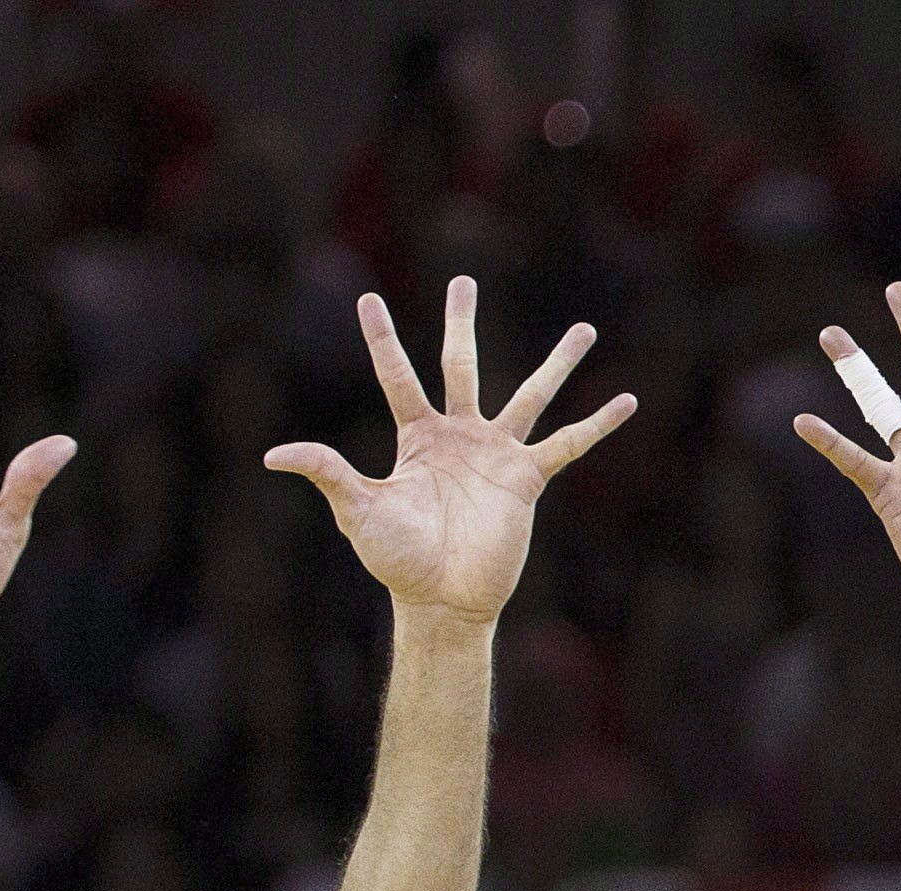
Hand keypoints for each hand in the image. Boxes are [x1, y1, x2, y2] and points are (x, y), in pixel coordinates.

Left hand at [269, 276, 635, 624]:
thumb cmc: (397, 559)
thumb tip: (274, 455)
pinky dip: (598, 424)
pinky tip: (626, 401)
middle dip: (461, 323)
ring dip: (558, 362)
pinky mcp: (528, 479)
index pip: (397, 375)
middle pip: (461, 364)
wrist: (443, 599)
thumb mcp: (357, 511)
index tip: (370, 298)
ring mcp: (497, 454)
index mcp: (417, 436)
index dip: (383, 339)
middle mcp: (459, 435)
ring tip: (586, 328)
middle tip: (463, 281)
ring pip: (531, 394)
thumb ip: (328, 473)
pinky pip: (568, 444)